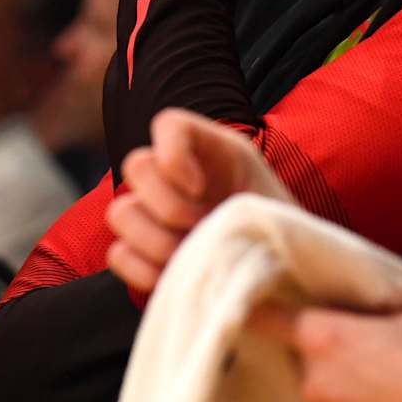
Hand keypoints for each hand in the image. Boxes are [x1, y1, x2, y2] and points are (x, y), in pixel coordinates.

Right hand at [106, 108, 293, 292]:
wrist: (283, 270)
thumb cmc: (281, 230)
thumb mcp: (275, 200)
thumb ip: (246, 197)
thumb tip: (206, 228)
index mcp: (207, 150)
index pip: (168, 125)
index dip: (173, 153)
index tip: (201, 189)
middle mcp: (173, 176)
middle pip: (135, 165)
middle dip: (167, 204)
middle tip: (200, 227)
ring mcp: (153, 214)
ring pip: (120, 212)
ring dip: (154, 239)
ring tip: (190, 255)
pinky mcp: (144, 253)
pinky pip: (118, 254)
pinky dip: (141, 269)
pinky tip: (173, 276)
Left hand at [252, 305, 401, 401]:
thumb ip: (358, 313)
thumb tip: (340, 308)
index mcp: (323, 337)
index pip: (262, 319)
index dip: (256, 312)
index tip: (253, 306)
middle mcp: (315, 381)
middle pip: (298, 359)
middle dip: (319, 353)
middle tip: (359, 348)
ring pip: (321, 394)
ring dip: (339, 386)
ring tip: (385, 384)